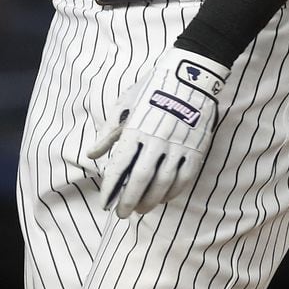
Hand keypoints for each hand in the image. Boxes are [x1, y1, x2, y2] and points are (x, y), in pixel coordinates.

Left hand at [86, 47, 230, 217]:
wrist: (190, 75)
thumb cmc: (153, 88)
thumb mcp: (125, 104)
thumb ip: (109, 132)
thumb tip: (92, 154)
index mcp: (136, 128)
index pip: (120, 165)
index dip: (111, 187)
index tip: (105, 202)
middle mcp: (156, 140)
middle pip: (140, 180)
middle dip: (129, 201)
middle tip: (122, 214)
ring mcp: (178, 146)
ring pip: (163, 184)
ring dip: (150, 201)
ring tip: (141, 209)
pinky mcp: (196, 149)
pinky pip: (184, 179)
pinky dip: (172, 192)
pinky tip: (163, 198)